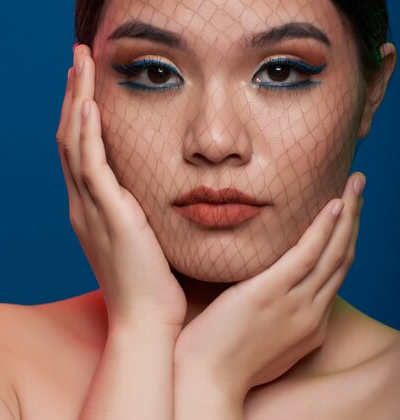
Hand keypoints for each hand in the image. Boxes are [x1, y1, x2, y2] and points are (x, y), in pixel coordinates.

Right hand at [56, 45, 186, 334]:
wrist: (149, 322)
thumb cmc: (154, 280)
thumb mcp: (146, 232)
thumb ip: (145, 204)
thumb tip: (167, 180)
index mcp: (93, 205)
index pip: (80, 146)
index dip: (80, 109)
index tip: (88, 78)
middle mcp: (83, 202)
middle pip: (70, 135)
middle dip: (73, 92)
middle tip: (79, 54)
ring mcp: (91, 209)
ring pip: (74, 143)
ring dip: (75, 99)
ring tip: (80, 62)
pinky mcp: (107, 216)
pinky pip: (91, 168)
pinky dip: (86, 134)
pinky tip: (88, 104)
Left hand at [173, 174, 363, 402]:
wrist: (207, 382)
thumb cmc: (225, 358)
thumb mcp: (264, 337)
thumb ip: (276, 311)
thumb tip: (270, 286)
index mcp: (311, 324)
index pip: (335, 275)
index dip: (344, 240)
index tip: (346, 214)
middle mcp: (312, 313)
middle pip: (342, 258)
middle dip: (354, 220)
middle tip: (358, 188)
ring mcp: (295, 304)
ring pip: (333, 252)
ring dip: (348, 214)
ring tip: (354, 184)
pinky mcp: (271, 293)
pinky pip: (307, 254)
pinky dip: (323, 228)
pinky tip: (332, 205)